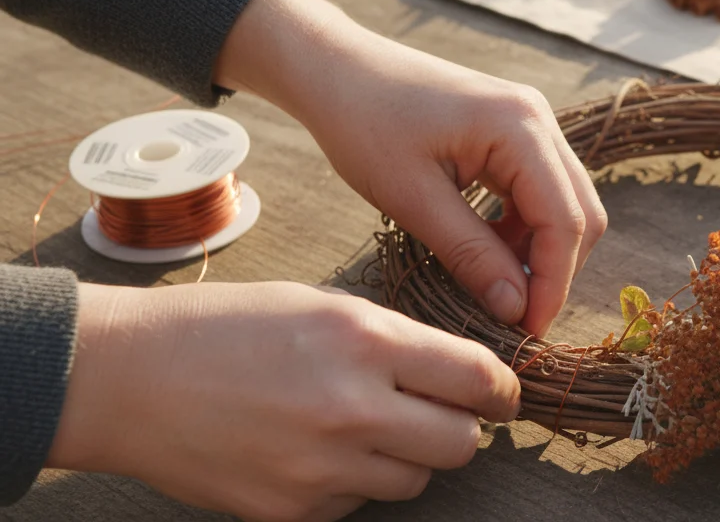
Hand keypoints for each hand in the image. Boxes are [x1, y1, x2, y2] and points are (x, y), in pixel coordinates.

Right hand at [48, 280, 519, 521]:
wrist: (129, 378)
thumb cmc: (227, 326)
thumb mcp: (323, 305)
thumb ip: (394, 340)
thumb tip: (457, 372)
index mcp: (365, 341)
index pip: (477, 379)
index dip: (501, 389)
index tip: (501, 393)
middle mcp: (352, 409)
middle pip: (461, 444)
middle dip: (462, 427)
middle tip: (442, 412)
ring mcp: (321, 468)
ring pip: (415, 480)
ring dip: (409, 456)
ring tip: (367, 426)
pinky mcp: (291, 511)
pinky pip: (358, 503)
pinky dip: (354, 480)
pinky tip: (317, 449)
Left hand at [213, 0, 606, 334]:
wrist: (336, 69)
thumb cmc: (364, 124)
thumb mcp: (413, 199)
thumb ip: (471, 255)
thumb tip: (515, 309)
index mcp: (520, 127)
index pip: (565, 220)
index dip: (553, 282)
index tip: (527, 331)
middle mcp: (539, 119)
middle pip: (580, 212)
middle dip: (555, 270)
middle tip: (517, 318)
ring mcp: (531, 121)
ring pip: (565, 203)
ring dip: (540, 250)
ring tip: (498, 287)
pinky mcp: (515, 130)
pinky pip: (541, 188)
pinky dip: (524, 227)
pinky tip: (489, 250)